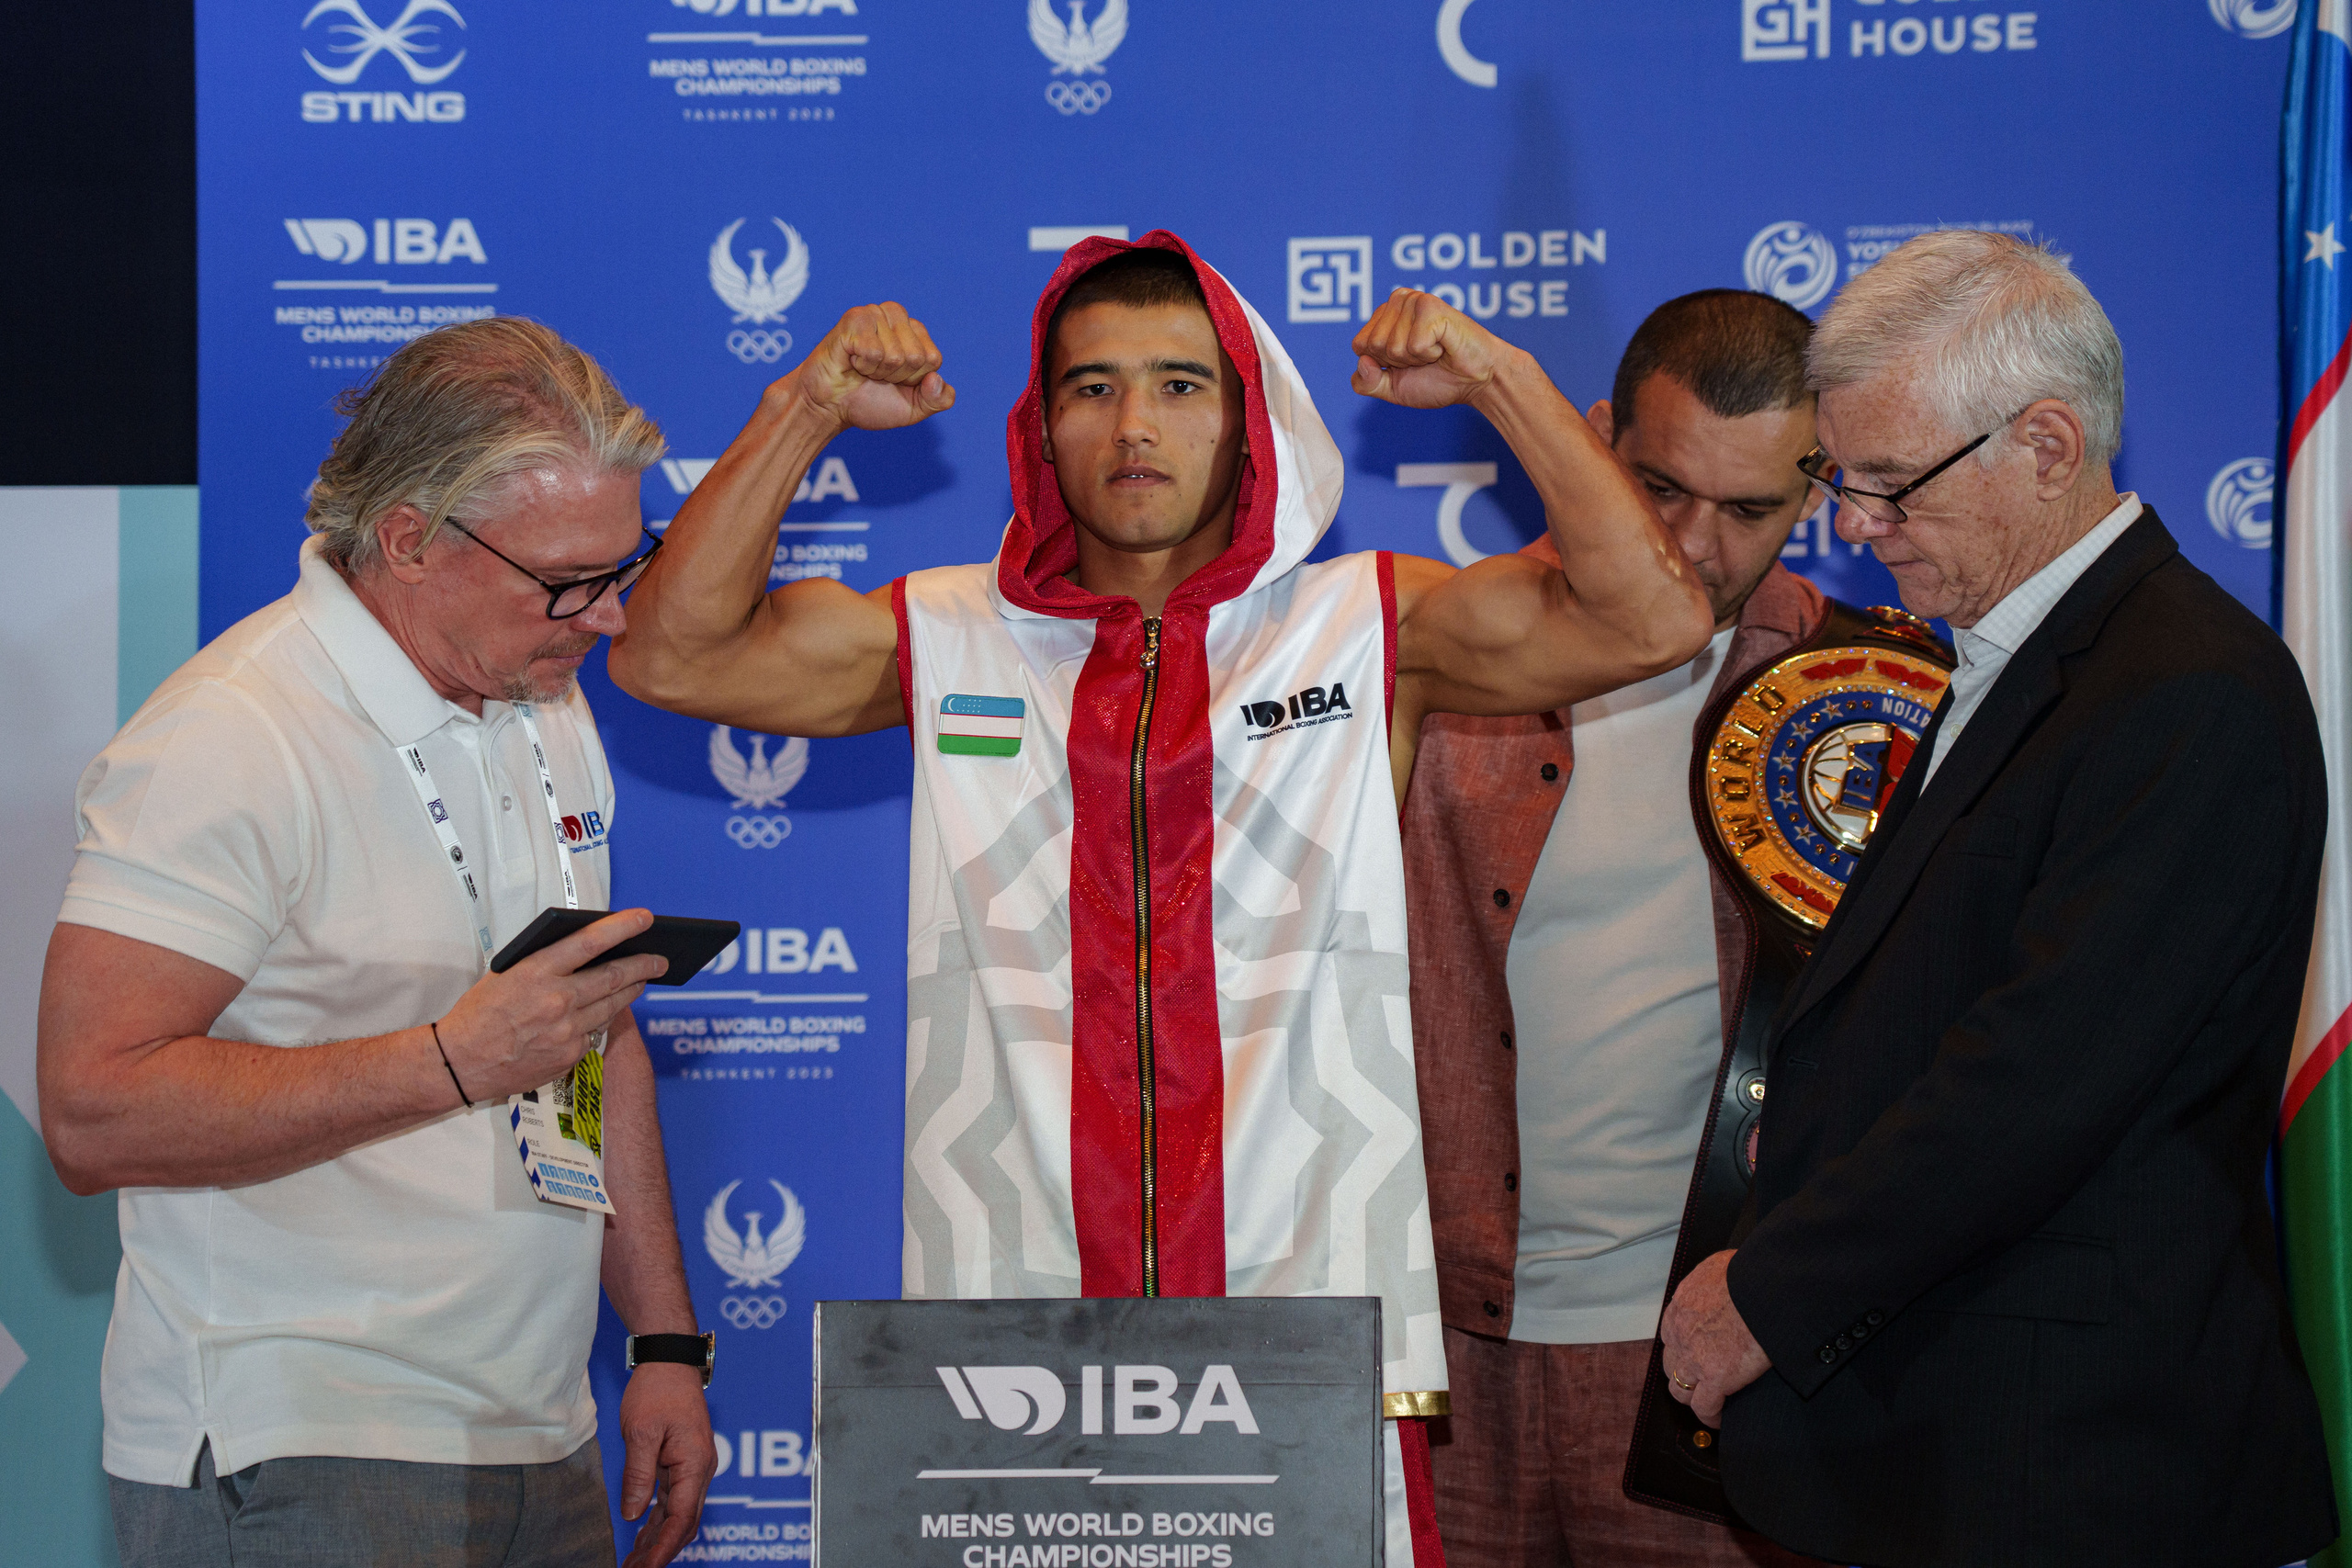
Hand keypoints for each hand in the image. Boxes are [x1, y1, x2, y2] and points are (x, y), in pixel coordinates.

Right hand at [434, 909, 668, 1101]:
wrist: (460, 1062)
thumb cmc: (481, 1012)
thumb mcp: (507, 973)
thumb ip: (545, 962)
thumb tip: (586, 950)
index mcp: (536, 971)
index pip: (589, 942)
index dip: (622, 927)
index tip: (645, 917)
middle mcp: (556, 999)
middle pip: (614, 976)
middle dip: (643, 964)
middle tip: (660, 958)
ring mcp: (566, 1030)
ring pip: (613, 1005)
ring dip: (632, 990)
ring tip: (643, 980)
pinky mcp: (570, 1054)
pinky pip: (597, 1030)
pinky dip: (604, 1017)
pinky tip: (609, 1009)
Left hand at [619, 1361, 716, 1567]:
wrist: (671, 1361)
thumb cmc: (657, 1390)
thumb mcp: (641, 1433)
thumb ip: (639, 1475)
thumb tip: (635, 1514)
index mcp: (695, 1463)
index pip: (682, 1518)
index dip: (663, 1548)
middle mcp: (701, 1469)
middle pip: (685, 1523)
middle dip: (661, 1551)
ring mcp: (694, 1467)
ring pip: (679, 1514)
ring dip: (658, 1539)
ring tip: (634, 1562)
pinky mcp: (684, 1462)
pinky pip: (674, 1500)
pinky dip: (659, 1521)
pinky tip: (642, 1535)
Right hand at [780, 302, 956, 431]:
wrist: (830, 407)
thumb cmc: (869, 402)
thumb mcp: (913, 409)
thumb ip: (938, 400)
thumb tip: (937, 379)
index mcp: (915, 333)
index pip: (933, 359)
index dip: (913, 379)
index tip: (892, 380)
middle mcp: (897, 317)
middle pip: (916, 357)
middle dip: (895, 376)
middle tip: (874, 375)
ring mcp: (875, 314)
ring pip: (896, 355)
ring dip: (877, 371)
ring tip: (861, 367)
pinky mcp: (855, 318)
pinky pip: (874, 351)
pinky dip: (862, 365)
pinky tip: (851, 360)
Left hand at [1350, 288, 1514, 409]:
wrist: (1476, 381)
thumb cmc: (1438, 380)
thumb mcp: (1392, 389)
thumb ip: (1366, 383)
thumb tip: (1362, 362)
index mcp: (1383, 316)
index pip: (1359, 346)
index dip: (1383, 364)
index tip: (1408, 361)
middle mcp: (1396, 301)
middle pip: (1373, 345)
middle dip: (1399, 362)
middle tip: (1425, 356)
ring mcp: (1412, 300)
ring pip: (1392, 346)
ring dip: (1416, 359)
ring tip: (1436, 349)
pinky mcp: (1430, 305)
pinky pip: (1413, 345)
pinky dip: (1430, 354)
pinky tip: (1444, 344)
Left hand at [1659, 1250, 1772, 1426]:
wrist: (1765, 1289)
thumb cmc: (1752, 1273)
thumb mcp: (1723, 1266)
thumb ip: (1716, 1279)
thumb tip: (1728, 1277)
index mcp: (1682, 1304)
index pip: (1673, 1334)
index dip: (1684, 1347)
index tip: (1697, 1354)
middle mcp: (1680, 1332)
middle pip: (1671, 1364)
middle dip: (1684, 1374)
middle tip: (1703, 1381)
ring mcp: (1694, 1357)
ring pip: (1680, 1390)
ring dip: (1693, 1398)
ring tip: (1710, 1403)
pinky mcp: (1714, 1378)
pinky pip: (1704, 1408)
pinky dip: (1711, 1417)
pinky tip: (1722, 1419)